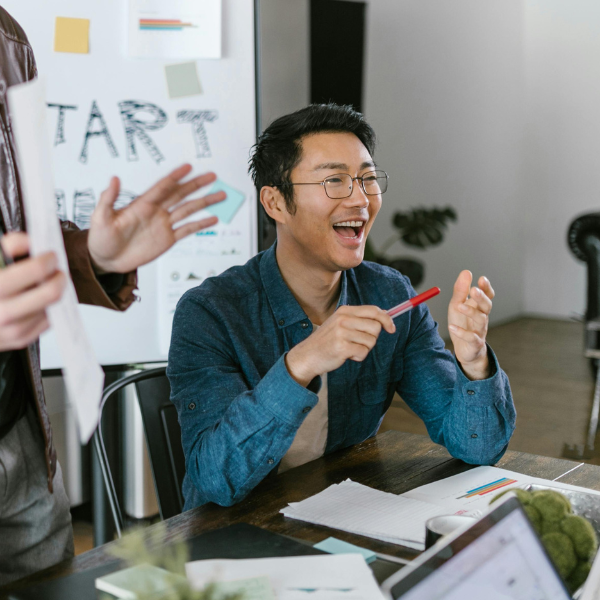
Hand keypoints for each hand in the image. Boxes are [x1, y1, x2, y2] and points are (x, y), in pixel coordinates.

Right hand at [0, 233, 65, 350]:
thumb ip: (8, 245)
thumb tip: (31, 242)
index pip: (36, 270)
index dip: (48, 259)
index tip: (50, 255)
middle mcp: (2, 312)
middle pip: (51, 293)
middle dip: (59, 277)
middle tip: (57, 270)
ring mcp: (12, 330)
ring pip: (52, 307)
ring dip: (56, 294)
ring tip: (47, 284)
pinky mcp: (20, 340)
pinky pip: (48, 322)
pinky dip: (49, 308)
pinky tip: (40, 300)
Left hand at [87, 165, 225, 273]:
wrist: (105, 259)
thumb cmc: (100, 238)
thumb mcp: (100, 217)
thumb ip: (108, 199)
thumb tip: (113, 179)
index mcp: (142, 204)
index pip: (162, 187)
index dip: (175, 177)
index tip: (188, 167)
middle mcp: (156, 211)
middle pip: (180, 195)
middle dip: (196, 185)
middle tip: (212, 175)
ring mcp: (163, 225)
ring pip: (188, 210)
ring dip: (204, 202)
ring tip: (220, 195)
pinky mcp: (167, 239)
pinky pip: (187, 230)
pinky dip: (200, 224)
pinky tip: (213, 219)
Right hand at [285, 305, 395, 386]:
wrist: (307, 355)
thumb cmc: (327, 340)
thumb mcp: (340, 323)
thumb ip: (359, 319)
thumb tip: (385, 316)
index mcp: (344, 311)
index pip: (374, 310)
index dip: (386, 319)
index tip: (391, 328)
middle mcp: (343, 319)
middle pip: (375, 327)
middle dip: (372, 338)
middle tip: (358, 342)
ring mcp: (341, 333)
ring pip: (371, 341)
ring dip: (364, 348)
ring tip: (349, 348)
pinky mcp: (341, 347)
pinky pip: (363, 352)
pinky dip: (358, 356)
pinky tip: (347, 355)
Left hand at [448, 270, 494, 379]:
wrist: (464, 349)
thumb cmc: (462, 323)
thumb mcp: (457, 305)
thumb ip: (461, 290)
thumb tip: (466, 272)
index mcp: (478, 307)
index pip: (487, 295)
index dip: (486, 288)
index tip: (482, 279)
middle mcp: (482, 317)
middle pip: (486, 306)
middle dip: (481, 298)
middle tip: (474, 290)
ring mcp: (480, 330)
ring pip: (481, 320)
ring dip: (471, 312)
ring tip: (459, 306)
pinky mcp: (475, 343)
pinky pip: (471, 338)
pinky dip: (462, 332)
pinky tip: (452, 327)